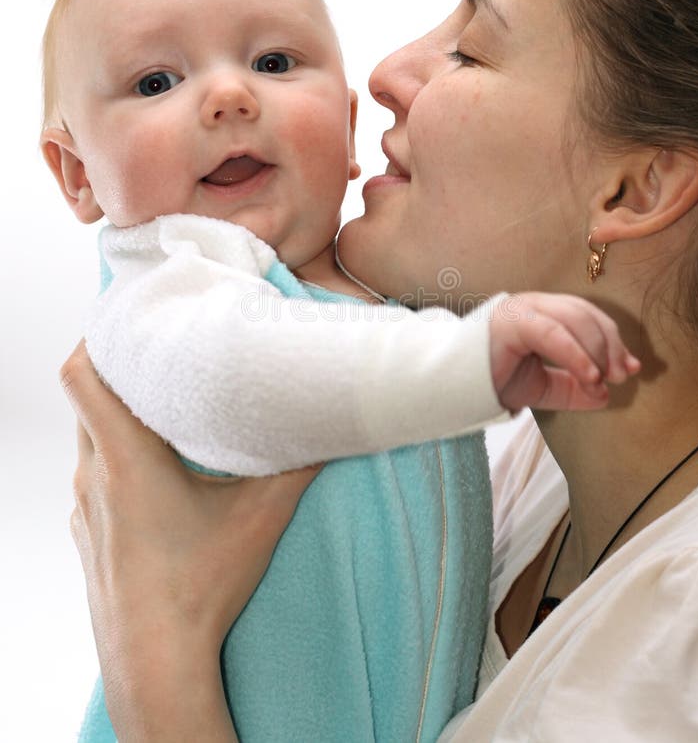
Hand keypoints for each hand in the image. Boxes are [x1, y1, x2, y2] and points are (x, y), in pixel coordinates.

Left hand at [61, 340, 320, 739]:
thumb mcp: (260, 519)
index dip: (98, 337)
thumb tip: (330, 424)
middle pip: (87, 398)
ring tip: (166, 404)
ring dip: (120, 413)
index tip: (130, 319)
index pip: (81, 375)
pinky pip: (94, 473)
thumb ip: (298, 464)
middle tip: (163, 352)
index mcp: (127, 460)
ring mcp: (85, 508)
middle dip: (119, 368)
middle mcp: (95, 477)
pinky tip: (159, 470)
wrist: (153, 663)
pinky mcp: (89, 533)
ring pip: (90, 436)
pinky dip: (117, 453)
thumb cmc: (200, 590)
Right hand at [489, 293, 640, 411]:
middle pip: (587, 315)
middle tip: (621, 376)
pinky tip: (590, 376)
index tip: (632, 369)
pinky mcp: (511, 320)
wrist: (456, 386)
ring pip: (574, 319)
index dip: (615, 341)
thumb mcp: (543, 386)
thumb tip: (606, 397)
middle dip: (610, 346)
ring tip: (602, 381)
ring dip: (596, 351)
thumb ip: (573, 388)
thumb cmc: (495, 379)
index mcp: (545, 313)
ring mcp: (523, 308)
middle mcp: (536, 304)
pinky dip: (576, 354)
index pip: (590, 318)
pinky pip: (552, 333)